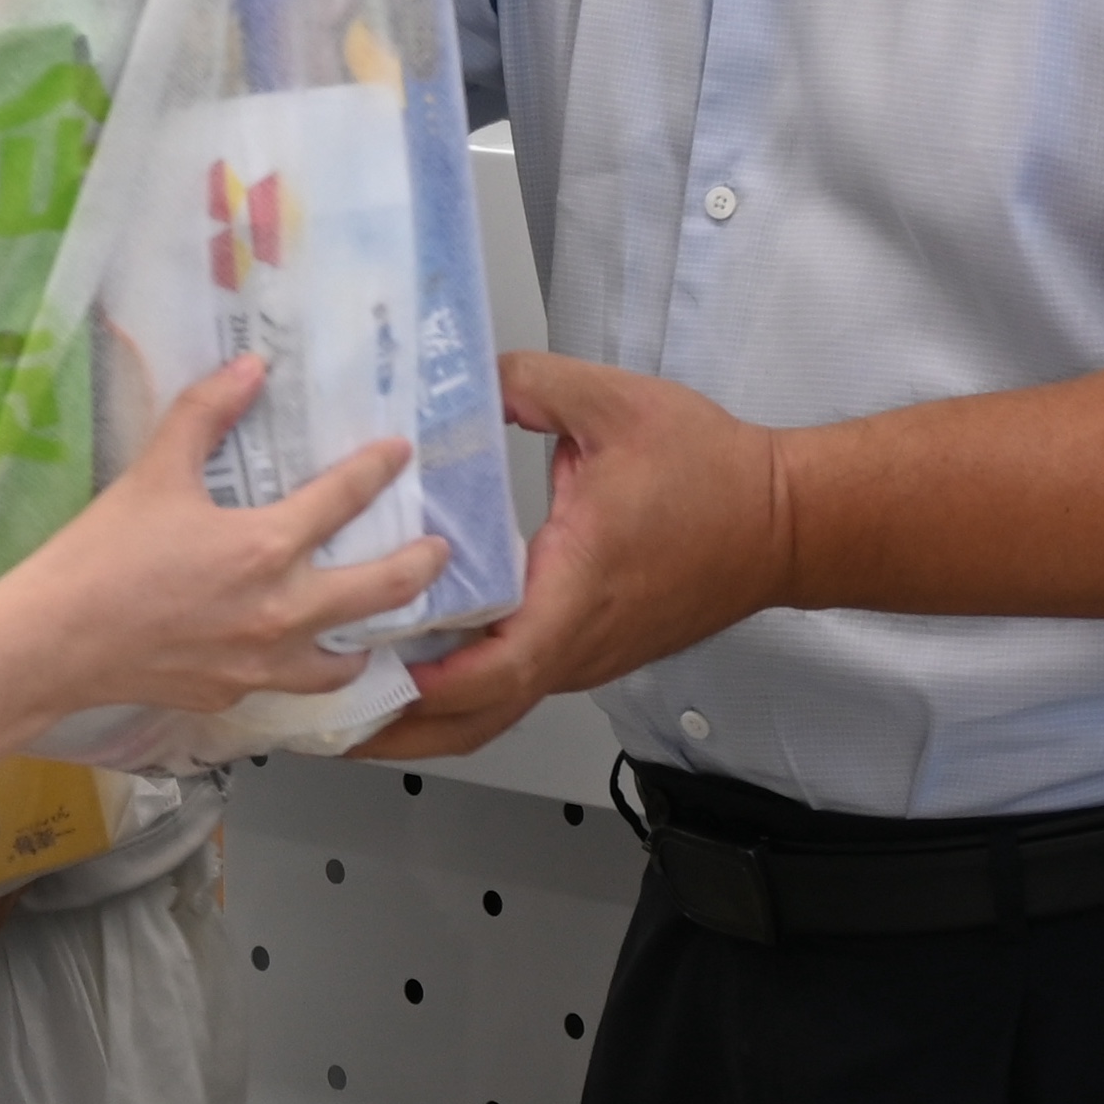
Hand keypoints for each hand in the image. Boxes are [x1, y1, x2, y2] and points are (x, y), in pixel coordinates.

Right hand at [0, 359, 440, 724]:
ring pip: (345, 660)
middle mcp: (282, 612)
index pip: (344, 499)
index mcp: (266, 546)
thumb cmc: (103, 556)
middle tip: (438, 553)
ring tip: (379, 626)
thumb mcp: (154, 471)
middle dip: (418, 567)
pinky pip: (291, 684)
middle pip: (378, 591)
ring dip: (371, 637)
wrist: (55, 644)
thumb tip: (249, 367)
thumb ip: (205, 414)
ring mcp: (262, 663)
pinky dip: (309, 670)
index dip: (377, 469)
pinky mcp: (234, 696)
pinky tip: (301, 658)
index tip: (400, 454)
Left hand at [365, 352, 791, 759]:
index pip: (494, 670)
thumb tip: (463, 377)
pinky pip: (514, 688)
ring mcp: (584, 658)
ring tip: (348, 699)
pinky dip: (459, 693)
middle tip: (319, 713)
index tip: (363, 669)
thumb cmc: (711, 473)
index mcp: (575, 593)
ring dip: (423, 716)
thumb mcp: (614, 404)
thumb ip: (530, 382)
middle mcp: (575, 645)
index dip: (425, 682)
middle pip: (475, 718)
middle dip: (397, 726)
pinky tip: (415, 664)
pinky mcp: (591, 652)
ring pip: (493, 711)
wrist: (784, 521)